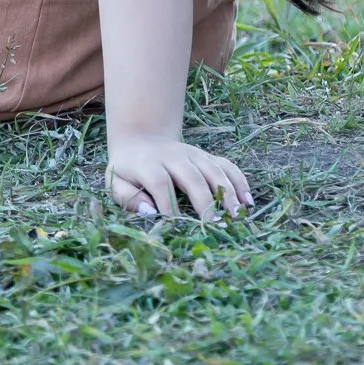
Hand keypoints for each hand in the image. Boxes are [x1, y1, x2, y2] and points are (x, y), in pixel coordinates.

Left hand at [105, 135, 252, 221]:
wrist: (141, 138)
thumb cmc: (128, 168)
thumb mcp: (115, 181)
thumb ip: (127, 197)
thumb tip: (149, 212)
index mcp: (149, 164)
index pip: (160, 182)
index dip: (168, 204)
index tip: (177, 226)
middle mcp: (174, 157)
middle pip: (192, 176)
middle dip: (205, 201)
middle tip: (216, 226)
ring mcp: (193, 154)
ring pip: (213, 170)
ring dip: (227, 192)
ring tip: (237, 216)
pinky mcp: (206, 156)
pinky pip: (226, 165)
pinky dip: (239, 181)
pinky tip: (248, 200)